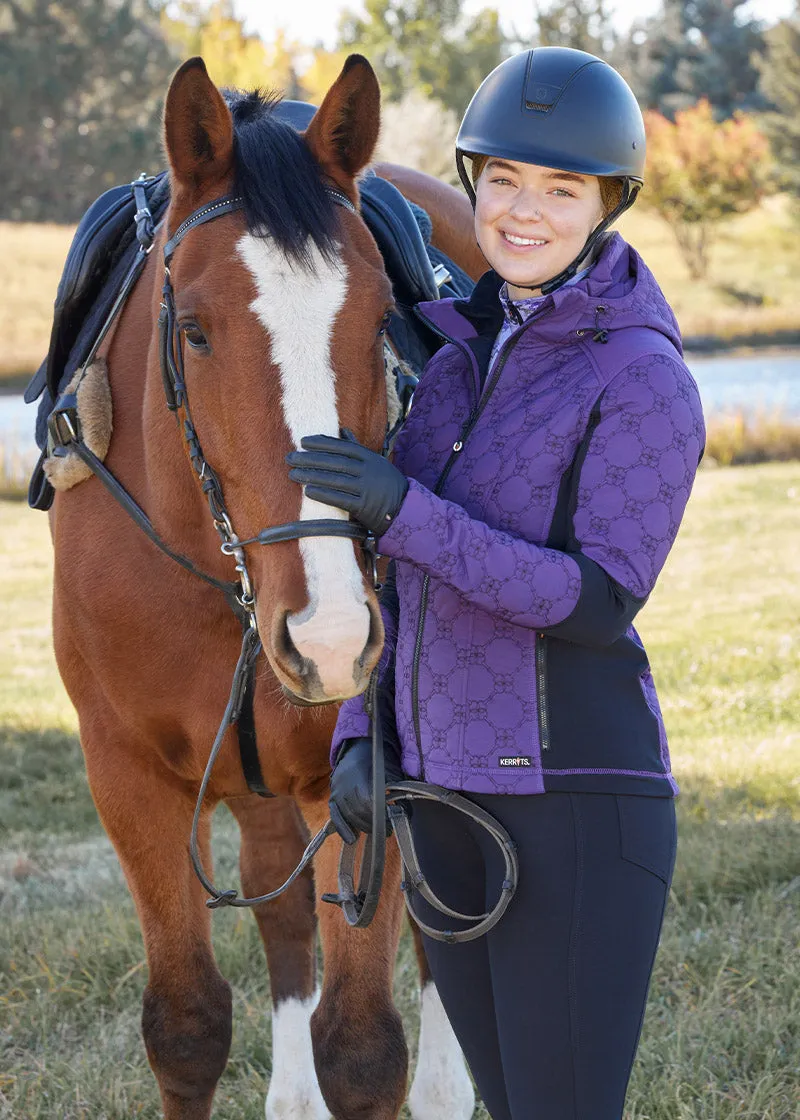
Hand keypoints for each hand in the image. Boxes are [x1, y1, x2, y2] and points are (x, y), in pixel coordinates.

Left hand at [286, 433, 408, 536]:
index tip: (303, 442)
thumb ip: (357, 448)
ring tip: (293, 474)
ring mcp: (366, 489)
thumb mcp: (376, 462)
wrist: (404, 509)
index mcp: (370, 457)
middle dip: (310, 459)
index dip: (322, 443)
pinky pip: (340, 499)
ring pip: (335, 480)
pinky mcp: (364, 507)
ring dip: (311, 476)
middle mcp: (368, 471)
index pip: (342, 447)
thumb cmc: (385, 483)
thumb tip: (342, 431)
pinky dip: (324, 494)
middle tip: (291, 458)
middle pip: (335, 462)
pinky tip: (309, 491)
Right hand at [328, 736, 404, 843]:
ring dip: (363, 827)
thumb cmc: (378, 761)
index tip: (392, 823)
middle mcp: (345, 783)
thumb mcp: (390, 771)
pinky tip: (352, 839)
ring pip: (348, 815)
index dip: (380, 815)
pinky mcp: (332, 797)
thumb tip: (406, 812)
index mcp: (361, 774)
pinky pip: (335, 816)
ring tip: (377, 831)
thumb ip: (397, 790)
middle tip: (388, 831)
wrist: (358, 748)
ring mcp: (337, 791)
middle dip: (374, 824)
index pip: (368, 801)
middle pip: (358, 811)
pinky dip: (343, 829)